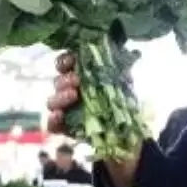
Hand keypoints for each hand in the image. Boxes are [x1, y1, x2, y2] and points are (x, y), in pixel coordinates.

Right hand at [46, 52, 140, 186]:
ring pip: (52, 101)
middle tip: (77, 81)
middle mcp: (70, 91)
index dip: (65, 61)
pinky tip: (60, 115)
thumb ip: (121, 69)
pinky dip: (53, 120)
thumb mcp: (124, 84)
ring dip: (59, 97)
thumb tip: (133, 53)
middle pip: (58, 81)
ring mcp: (66, 110)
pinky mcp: (65, 128)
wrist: (127, 134)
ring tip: (73, 96)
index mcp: (81, 76)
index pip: (66, 64)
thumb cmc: (123, 104)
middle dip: (65, 79)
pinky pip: (52, 124)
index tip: (72, 61)